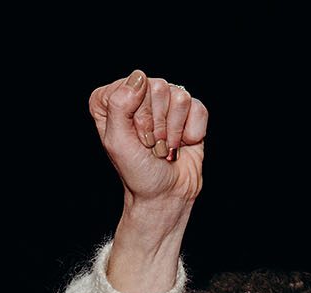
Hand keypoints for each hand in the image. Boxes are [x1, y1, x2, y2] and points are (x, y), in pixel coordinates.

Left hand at [89, 70, 205, 292]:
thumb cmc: (137, 173)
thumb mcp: (116, 143)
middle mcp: (139, 96)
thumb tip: (139, 78)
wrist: (165, 196)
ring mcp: (165, 102)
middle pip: (157, 87)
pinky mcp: (189, 111)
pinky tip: (182, 144)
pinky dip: (191, 132)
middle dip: (154, 124)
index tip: (133, 137)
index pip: (128, 85)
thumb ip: (119, 106)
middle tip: (150, 144)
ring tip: (165, 146)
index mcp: (112, 100)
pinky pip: (198, 108)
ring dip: (173, 130)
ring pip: (179, 96)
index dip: (133, 115)